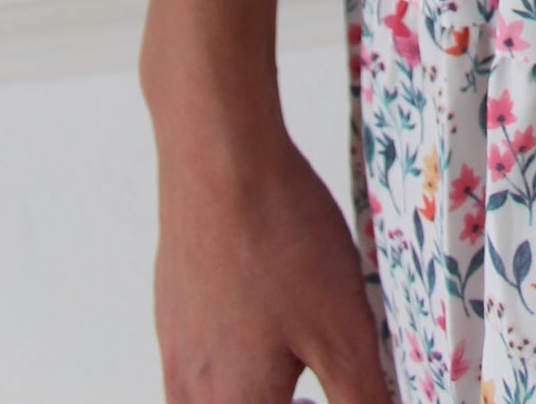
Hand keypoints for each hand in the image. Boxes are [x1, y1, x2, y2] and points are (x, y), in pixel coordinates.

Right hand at [152, 112, 390, 403]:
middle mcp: (193, 392)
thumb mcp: (343, 332)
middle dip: (289, 401)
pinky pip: (201, 365)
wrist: (218, 157)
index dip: (312, 403)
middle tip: (317, 386)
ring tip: (304, 367)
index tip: (331, 389)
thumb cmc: (279, 239)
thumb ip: (362, 398)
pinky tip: (271, 318)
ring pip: (215, 397)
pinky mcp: (172, 310)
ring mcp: (176, 350)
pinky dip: (238, 363)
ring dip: (261, 390)